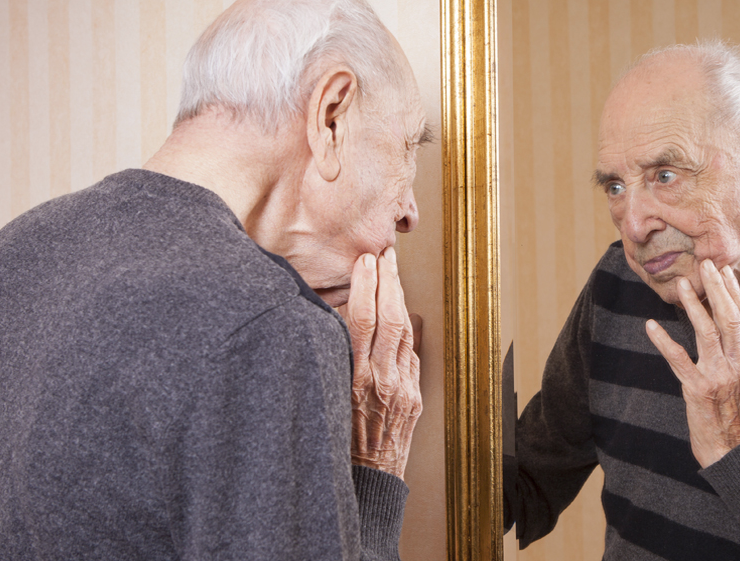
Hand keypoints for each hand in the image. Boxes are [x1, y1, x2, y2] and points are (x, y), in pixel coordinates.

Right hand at [344, 247, 422, 478]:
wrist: (366, 484)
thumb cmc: (335, 445)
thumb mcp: (325, 400)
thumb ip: (335, 363)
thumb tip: (335, 324)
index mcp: (354, 379)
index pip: (361, 320)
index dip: (365, 286)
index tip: (364, 262)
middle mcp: (381, 380)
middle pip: (389, 318)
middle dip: (388, 282)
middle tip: (385, 256)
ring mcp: (403, 389)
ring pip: (405, 333)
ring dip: (400, 299)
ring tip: (393, 275)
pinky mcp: (414, 399)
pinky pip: (412, 357)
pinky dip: (407, 333)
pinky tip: (403, 315)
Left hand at [645, 259, 739, 467]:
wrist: (731, 450)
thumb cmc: (734, 415)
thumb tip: (732, 329)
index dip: (735, 293)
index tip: (726, 271)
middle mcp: (737, 364)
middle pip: (729, 318)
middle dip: (718, 288)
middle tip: (707, 264)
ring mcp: (718, 376)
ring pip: (707, 332)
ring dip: (694, 306)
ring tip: (683, 285)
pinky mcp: (697, 388)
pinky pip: (678, 359)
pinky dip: (664, 341)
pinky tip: (651, 326)